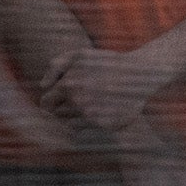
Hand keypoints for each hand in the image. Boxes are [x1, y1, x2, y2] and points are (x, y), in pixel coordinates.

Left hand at [41, 42, 162, 132]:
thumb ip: (55, 65)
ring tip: (91, 103)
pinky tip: (99, 111)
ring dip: (75, 116)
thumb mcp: (80, 55)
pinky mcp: (104, 125)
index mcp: (67, 85)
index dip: (52, 99)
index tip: (62, 97)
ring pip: (69, 123)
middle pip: (57, 114)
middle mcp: (77, 102)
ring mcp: (91, 115)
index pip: (46, 102)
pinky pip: (84, 130)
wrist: (142, 72)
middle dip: (64, 107)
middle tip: (80, 98)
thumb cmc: (108, 62)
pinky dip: (87, 123)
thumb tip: (43, 86)